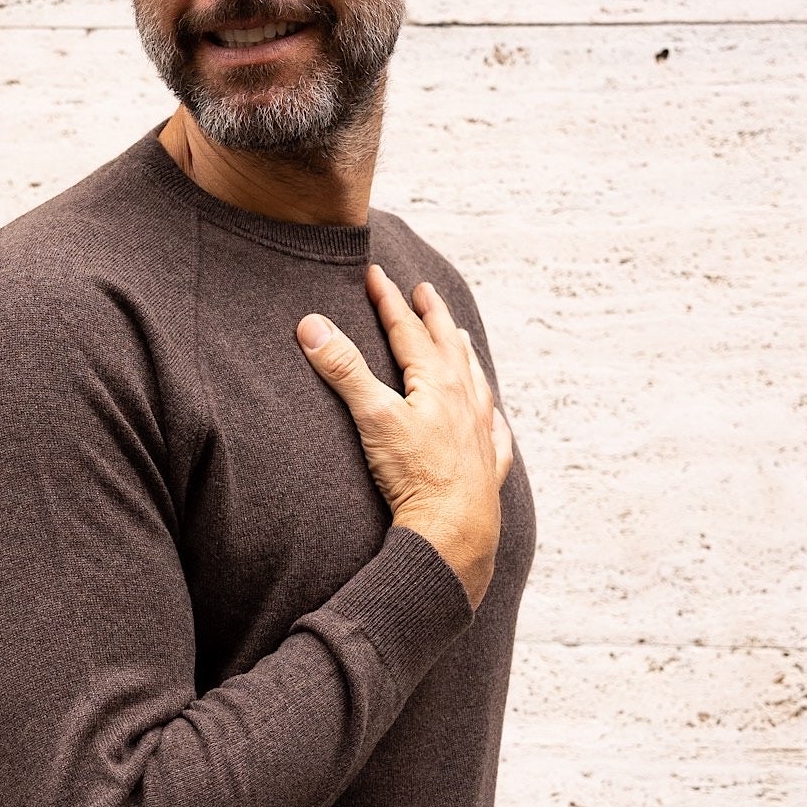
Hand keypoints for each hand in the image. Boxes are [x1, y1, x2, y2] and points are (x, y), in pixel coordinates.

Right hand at [296, 266, 513, 609]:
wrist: (454, 531)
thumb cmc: (414, 475)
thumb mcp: (372, 418)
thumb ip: (343, 371)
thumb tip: (311, 325)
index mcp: (436, 383)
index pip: (407, 331)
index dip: (388, 301)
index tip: (375, 275)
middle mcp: (463, 401)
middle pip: (447, 347)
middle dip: (432, 316)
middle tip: (425, 292)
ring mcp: (479, 433)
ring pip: (474, 382)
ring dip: (463, 356)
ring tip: (460, 339)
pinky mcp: (486, 467)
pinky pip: (495, 433)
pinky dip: (492, 419)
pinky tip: (495, 419)